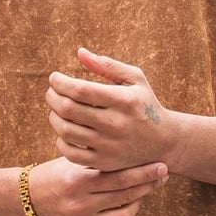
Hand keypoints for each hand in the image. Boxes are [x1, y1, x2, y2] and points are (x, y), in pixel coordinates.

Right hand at [24, 156, 166, 215]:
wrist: (26, 201)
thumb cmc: (55, 175)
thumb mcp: (72, 163)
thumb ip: (99, 161)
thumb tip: (136, 152)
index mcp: (77, 181)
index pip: (119, 177)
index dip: (144, 172)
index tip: (162, 165)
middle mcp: (80, 204)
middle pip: (125, 196)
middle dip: (148, 185)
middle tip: (162, 176)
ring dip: (136, 205)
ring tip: (138, 194)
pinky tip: (124, 211)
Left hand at [47, 49, 180, 171]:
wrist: (164, 142)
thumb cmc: (144, 104)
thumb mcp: (135, 79)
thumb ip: (108, 65)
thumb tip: (80, 52)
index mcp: (123, 101)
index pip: (80, 90)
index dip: (60, 83)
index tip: (54, 78)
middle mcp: (116, 124)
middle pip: (69, 109)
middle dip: (53, 97)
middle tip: (51, 92)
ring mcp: (110, 146)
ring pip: (66, 131)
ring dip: (54, 117)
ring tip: (56, 109)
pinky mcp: (105, 163)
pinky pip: (71, 153)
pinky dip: (61, 140)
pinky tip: (64, 130)